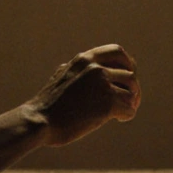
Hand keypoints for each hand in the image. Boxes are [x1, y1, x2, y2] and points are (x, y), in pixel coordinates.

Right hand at [25, 44, 140, 146]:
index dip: (127, 65)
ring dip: (131, 102)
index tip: (127, 78)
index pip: (117, 52)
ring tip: (122, 112)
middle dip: (133, 87)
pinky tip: (119, 119)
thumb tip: (84, 66)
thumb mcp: (61, 76)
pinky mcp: (107, 103)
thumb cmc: (48, 105)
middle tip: (131, 99)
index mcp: (84, 59)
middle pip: (130, 73)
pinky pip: (129, 108)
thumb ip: (76, 70)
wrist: (38, 121)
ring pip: (132, 91)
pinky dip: (127, 114)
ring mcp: (102, 84)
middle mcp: (95, 67)